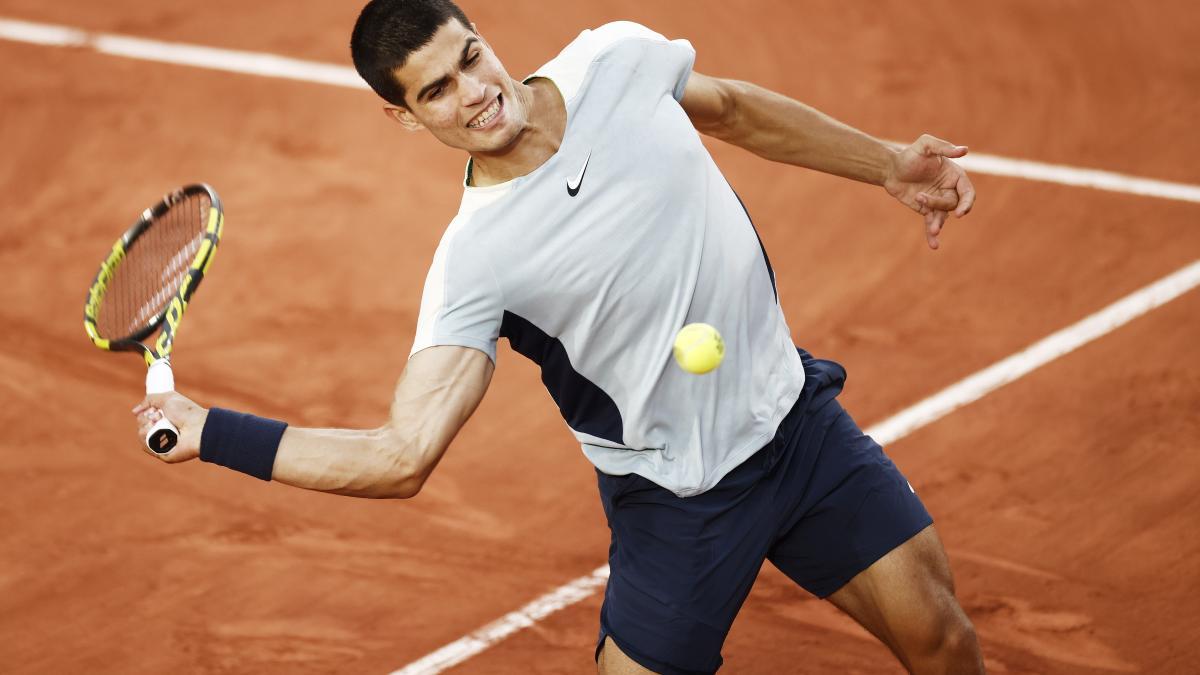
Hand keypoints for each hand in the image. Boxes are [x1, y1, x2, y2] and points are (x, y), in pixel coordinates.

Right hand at [132, 392, 207, 462]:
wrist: (199, 427)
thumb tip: (135, 411)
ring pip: (141, 437)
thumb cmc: (186, 412)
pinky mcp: (163, 454)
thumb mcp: (167, 398)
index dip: (145, 414)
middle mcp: (163, 433)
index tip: (154, 410)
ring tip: (157, 423)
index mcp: (165, 422)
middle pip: (141, 427)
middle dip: (145, 419)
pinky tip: (156, 432)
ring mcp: (163, 445)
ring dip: (145, 427)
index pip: (145, 419)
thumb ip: (149, 400)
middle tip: (158, 416)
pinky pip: (146, 447)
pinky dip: (148, 437)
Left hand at [884, 134, 976, 249]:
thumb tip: (964, 150)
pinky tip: (934, 244)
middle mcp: (949, 189)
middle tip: (921, 198)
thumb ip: (943, 147)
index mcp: (954, 175)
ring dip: (938, 223)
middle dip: (939, 205)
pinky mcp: (926, 209)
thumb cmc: (909, 155)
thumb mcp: (925, 145)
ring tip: (933, 231)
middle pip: (952, 204)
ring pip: (943, 216)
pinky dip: (932, 234)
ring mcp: (938, 201)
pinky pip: (932, 223)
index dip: (967, 202)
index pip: (967, 191)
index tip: (960, 213)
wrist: (889, 169)